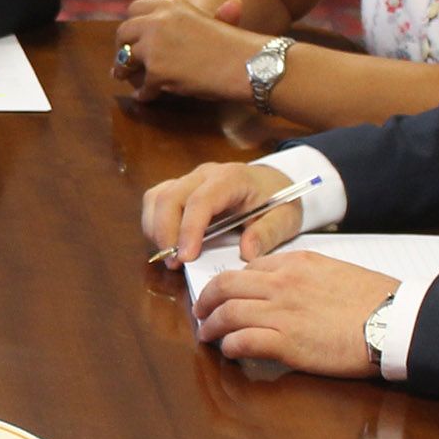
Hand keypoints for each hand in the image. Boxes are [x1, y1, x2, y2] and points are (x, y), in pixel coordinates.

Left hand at [113, 0, 261, 103]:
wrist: (248, 64)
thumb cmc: (235, 47)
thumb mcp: (215, 22)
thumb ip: (204, 17)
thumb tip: (231, 3)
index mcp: (171, 6)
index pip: (135, 9)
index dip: (132, 25)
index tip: (133, 38)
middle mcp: (158, 21)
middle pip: (124, 33)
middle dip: (122, 48)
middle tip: (124, 62)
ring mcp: (154, 46)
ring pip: (125, 60)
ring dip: (126, 71)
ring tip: (128, 79)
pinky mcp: (156, 71)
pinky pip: (141, 86)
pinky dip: (144, 94)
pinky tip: (148, 97)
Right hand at [140, 162, 304, 266]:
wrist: (275, 183)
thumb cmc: (279, 200)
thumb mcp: (285, 219)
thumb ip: (267, 234)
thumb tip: (246, 253)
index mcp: (231, 178)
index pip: (200, 200)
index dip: (189, 229)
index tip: (186, 258)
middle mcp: (204, 175)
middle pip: (170, 197)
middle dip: (165, 233)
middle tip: (174, 264)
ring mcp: (189, 179)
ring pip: (157, 197)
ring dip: (156, 229)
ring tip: (169, 257)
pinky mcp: (180, 188)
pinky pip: (156, 201)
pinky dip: (154, 224)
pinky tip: (167, 245)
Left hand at [193, 249, 399, 378]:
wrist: (397, 321)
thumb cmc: (377, 300)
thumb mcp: (337, 271)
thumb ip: (307, 276)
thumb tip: (290, 287)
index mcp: (296, 263)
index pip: (249, 268)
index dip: (231, 283)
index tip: (226, 294)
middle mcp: (282, 283)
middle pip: (226, 286)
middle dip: (207, 300)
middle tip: (201, 312)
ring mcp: (282, 313)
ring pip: (227, 313)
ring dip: (210, 325)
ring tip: (207, 334)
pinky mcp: (287, 343)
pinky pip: (243, 341)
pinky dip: (230, 346)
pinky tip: (229, 350)